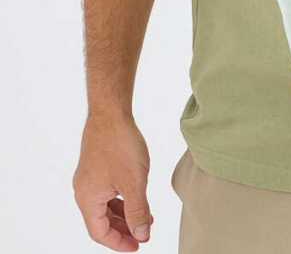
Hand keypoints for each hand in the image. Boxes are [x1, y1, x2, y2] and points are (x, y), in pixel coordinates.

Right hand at [73, 112, 153, 249]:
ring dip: (124, 214)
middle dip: (123, 229)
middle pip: (101, 221)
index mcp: (87, 199)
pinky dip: (120, 199)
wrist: (111, 112)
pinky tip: (136, 196)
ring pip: (105, 205)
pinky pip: (106, 191)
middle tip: (143, 234)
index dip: (119, 242)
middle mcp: (83, 191)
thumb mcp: (134, 183)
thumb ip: (138, 211)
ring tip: (145, 216)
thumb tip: (142, 234)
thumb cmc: (119, 144)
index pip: (100, 233)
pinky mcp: (95, 166)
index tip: (138, 245)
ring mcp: (88, 178)